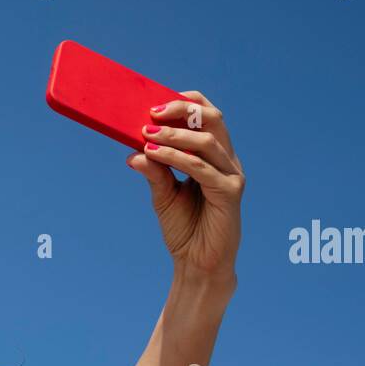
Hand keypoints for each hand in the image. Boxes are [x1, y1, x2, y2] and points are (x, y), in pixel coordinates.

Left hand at [126, 90, 243, 283]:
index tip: (157, 101)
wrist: (197, 264)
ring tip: (147, 134)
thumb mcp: (164, 195)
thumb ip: (154, 171)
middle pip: (212, 120)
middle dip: (182, 110)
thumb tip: (133, 151)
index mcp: (215, 156)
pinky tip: (155, 154)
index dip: (187, 103)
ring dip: (175, 135)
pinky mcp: (230, 193)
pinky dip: (176, 158)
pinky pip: (201, 168)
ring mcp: (231, 175)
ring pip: (206, 142)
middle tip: (151, 112)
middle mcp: (227, 161)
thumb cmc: (185, 229)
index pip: (207, 117)